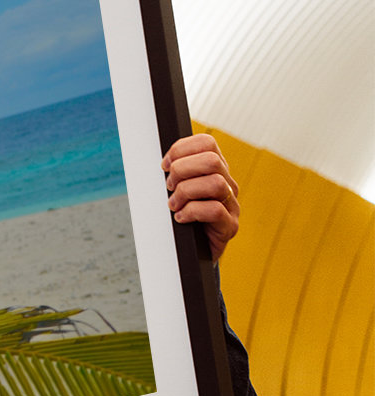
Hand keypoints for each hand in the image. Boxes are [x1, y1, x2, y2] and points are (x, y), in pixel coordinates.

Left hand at [162, 133, 239, 260]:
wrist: (192, 253)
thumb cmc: (182, 218)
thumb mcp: (177, 190)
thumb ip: (175, 173)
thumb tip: (162, 163)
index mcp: (215, 170)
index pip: (206, 143)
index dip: (181, 149)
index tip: (165, 165)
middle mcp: (228, 184)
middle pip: (211, 160)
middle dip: (182, 170)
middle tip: (169, 187)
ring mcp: (232, 205)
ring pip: (215, 183)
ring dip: (186, 192)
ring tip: (173, 205)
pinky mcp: (230, 226)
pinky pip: (215, 210)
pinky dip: (191, 212)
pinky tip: (180, 218)